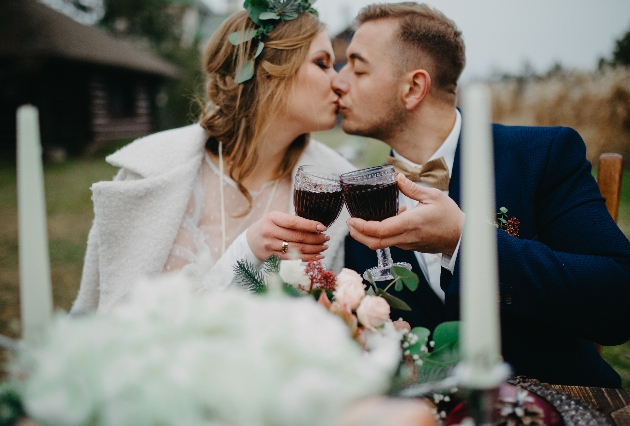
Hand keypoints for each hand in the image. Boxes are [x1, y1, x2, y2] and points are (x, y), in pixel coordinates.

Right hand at [246, 211, 329, 260]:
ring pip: (297, 249)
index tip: (323, 228)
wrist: (250, 241)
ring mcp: (270, 245)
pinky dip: (308, 258)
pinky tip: (318, 256)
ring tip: (324, 247)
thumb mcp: (276, 218)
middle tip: (326, 238)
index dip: (310, 225)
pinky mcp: (272, 257)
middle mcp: (270, 231)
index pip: (294, 222)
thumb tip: (316, 228)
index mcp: (272, 218)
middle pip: (298, 237)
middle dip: (316, 239)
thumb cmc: (268, 226)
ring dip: (314, 249)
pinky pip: (294, 258)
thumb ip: (292, 221)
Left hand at [347, 174, 463, 254]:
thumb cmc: (450, 216)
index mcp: (411, 223)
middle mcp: (406, 237)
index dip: (362, 227)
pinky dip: (381, 233)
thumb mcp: (433, 196)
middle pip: (374, 243)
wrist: (462, 237)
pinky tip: (386, 218)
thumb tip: (396, 177)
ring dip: (367, 234)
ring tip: (361, 219)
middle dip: (357, 234)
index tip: (352, 219)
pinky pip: (390, 241)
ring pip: (380, 244)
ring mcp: (407, 244)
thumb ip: (412, 188)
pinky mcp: (409, 246)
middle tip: (350, 222)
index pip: (380, 230)